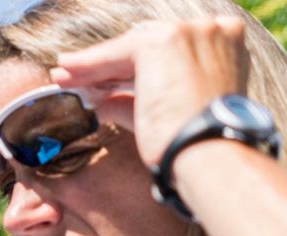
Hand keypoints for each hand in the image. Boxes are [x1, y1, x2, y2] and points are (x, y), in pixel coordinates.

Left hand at [50, 16, 250, 166]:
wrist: (208, 153)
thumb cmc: (192, 145)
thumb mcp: (164, 116)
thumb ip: (133, 102)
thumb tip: (101, 102)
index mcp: (224, 46)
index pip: (165, 54)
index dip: (128, 69)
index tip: (101, 82)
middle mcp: (211, 31)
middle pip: (144, 47)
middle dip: (107, 65)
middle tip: (72, 77)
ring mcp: (190, 32)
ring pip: (128, 50)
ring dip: (92, 66)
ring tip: (62, 77)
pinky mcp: (164, 41)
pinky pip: (116, 52)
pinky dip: (89, 64)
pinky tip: (67, 71)